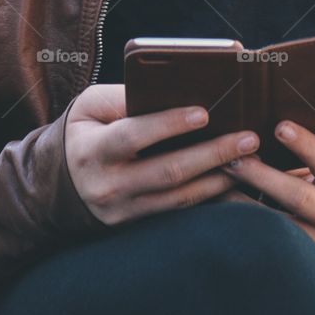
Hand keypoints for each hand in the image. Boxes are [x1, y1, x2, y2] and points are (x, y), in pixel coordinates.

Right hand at [63, 84, 262, 226]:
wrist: (61, 180)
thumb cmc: (85, 130)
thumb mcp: (91, 106)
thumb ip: (125, 98)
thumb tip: (173, 90)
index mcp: (94, 150)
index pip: (133, 137)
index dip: (167, 124)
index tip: (204, 113)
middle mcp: (108, 185)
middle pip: (167, 171)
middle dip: (212, 154)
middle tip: (248, 138)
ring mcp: (124, 211)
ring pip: (180, 197)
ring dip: (220, 179)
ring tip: (252, 160)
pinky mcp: (137, 224)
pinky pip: (179, 212)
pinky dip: (211, 198)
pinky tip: (236, 183)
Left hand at [220, 121, 314, 263]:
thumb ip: (312, 157)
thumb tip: (269, 127)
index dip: (306, 144)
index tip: (280, 127)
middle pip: (299, 196)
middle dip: (262, 177)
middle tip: (233, 158)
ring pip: (278, 226)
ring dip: (243, 204)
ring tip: (217, 184)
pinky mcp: (302, 263)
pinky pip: (268, 246)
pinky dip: (244, 228)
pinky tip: (220, 214)